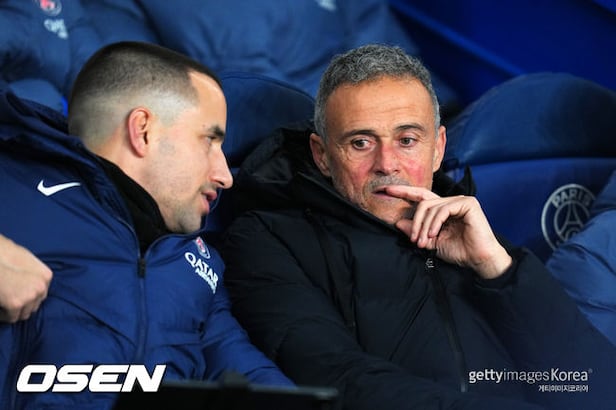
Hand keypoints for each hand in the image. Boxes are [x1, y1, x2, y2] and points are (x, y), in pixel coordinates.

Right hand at [0, 234, 52, 321]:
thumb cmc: (4, 255)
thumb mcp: (26, 260)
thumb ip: (32, 274)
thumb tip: (27, 285)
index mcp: (46, 276)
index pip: (41, 294)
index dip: (28, 296)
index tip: (18, 296)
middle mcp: (41, 287)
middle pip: (35, 306)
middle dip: (23, 305)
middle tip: (9, 302)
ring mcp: (30, 296)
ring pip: (24, 314)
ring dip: (14, 312)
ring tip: (4, 305)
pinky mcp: (16, 304)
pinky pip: (11, 318)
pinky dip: (4, 315)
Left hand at [384, 185, 511, 278]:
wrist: (478, 260)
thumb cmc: (458, 251)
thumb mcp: (430, 241)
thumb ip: (416, 231)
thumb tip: (398, 222)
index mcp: (442, 209)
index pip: (420, 196)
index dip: (403, 192)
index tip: (386, 190)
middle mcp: (450, 202)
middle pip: (423, 202)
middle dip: (415, 221)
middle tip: (414, 239)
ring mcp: (460, 201)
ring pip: (431, 207)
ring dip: (424, 226)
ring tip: (424, 241)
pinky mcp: (468, 204)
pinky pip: (443, 209)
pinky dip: (435, 223)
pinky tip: (434, 234)